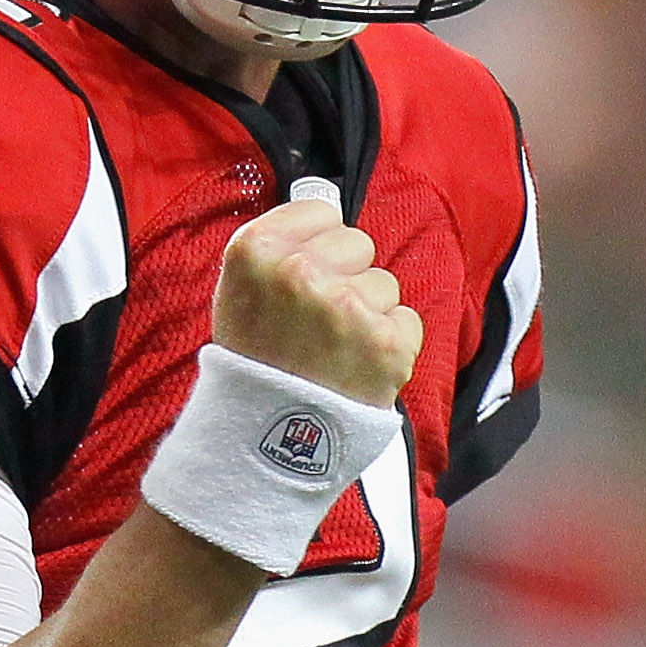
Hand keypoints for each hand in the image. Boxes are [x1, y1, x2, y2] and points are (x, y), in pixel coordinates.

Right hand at [213, 197, 421, 407]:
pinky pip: (406, 319)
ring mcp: (347, 307)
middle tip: (317, 321)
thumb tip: (328, 207)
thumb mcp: (239, 290)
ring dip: (368, 314)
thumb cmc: (255, 361)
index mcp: (257, 250)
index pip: (322, 211)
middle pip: (358, 243)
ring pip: (384, 284)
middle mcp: (300, 272)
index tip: (301, 279)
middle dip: (346, 276)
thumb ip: (280, 245)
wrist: (265, 439)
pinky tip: (358, 366)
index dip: (316, 246)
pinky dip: (390, 344)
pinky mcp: (386, 341)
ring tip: (335, 350)